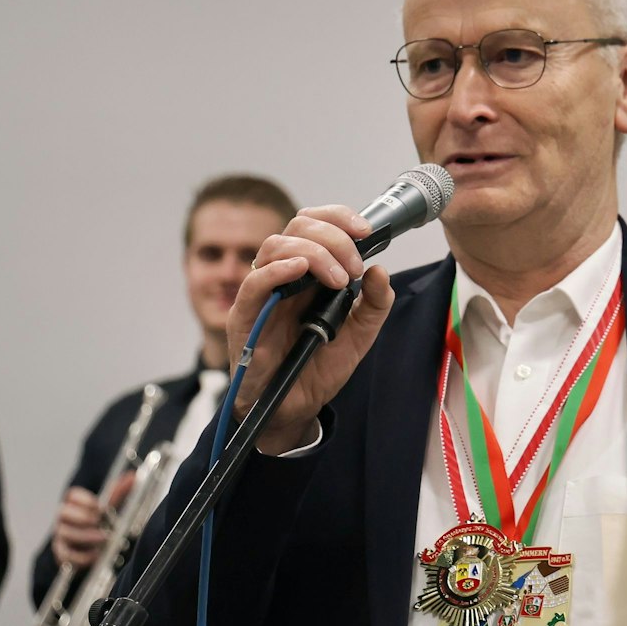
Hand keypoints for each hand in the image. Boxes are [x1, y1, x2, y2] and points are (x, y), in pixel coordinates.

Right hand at [49, 475, 131, 567]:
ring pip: (64, 533)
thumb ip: (119, 493)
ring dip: (84, 536)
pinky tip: (96, 554)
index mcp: (76, 505)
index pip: (71, 496)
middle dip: (82, 517)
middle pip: (62, 512)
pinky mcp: (63, 555)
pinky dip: (81, 556)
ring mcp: (62, 537)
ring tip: (103, 537)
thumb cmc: (103, 525)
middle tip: (98, 520)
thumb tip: (133, 476)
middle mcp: (65, 519)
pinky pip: (64, 555)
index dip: (83, 499)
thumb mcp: (112, 508)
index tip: (99, 506)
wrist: (98, 551)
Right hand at [229, 206, 394, 454]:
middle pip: (297, 227)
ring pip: (276, 246)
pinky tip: (301, 270)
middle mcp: (282, 276)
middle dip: (333, 237)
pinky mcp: (246, 316)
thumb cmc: (318, 367)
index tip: (367, 231)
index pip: (314, 224)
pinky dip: (278, 269)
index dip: (338, 218)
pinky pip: (254, 282)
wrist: (296, 407)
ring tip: (340, 280)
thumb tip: (381, 270)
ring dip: (315, 253)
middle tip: (354, 268)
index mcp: (307, 273)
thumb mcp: (360, 334)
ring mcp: (262, 293)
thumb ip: (375, 304)